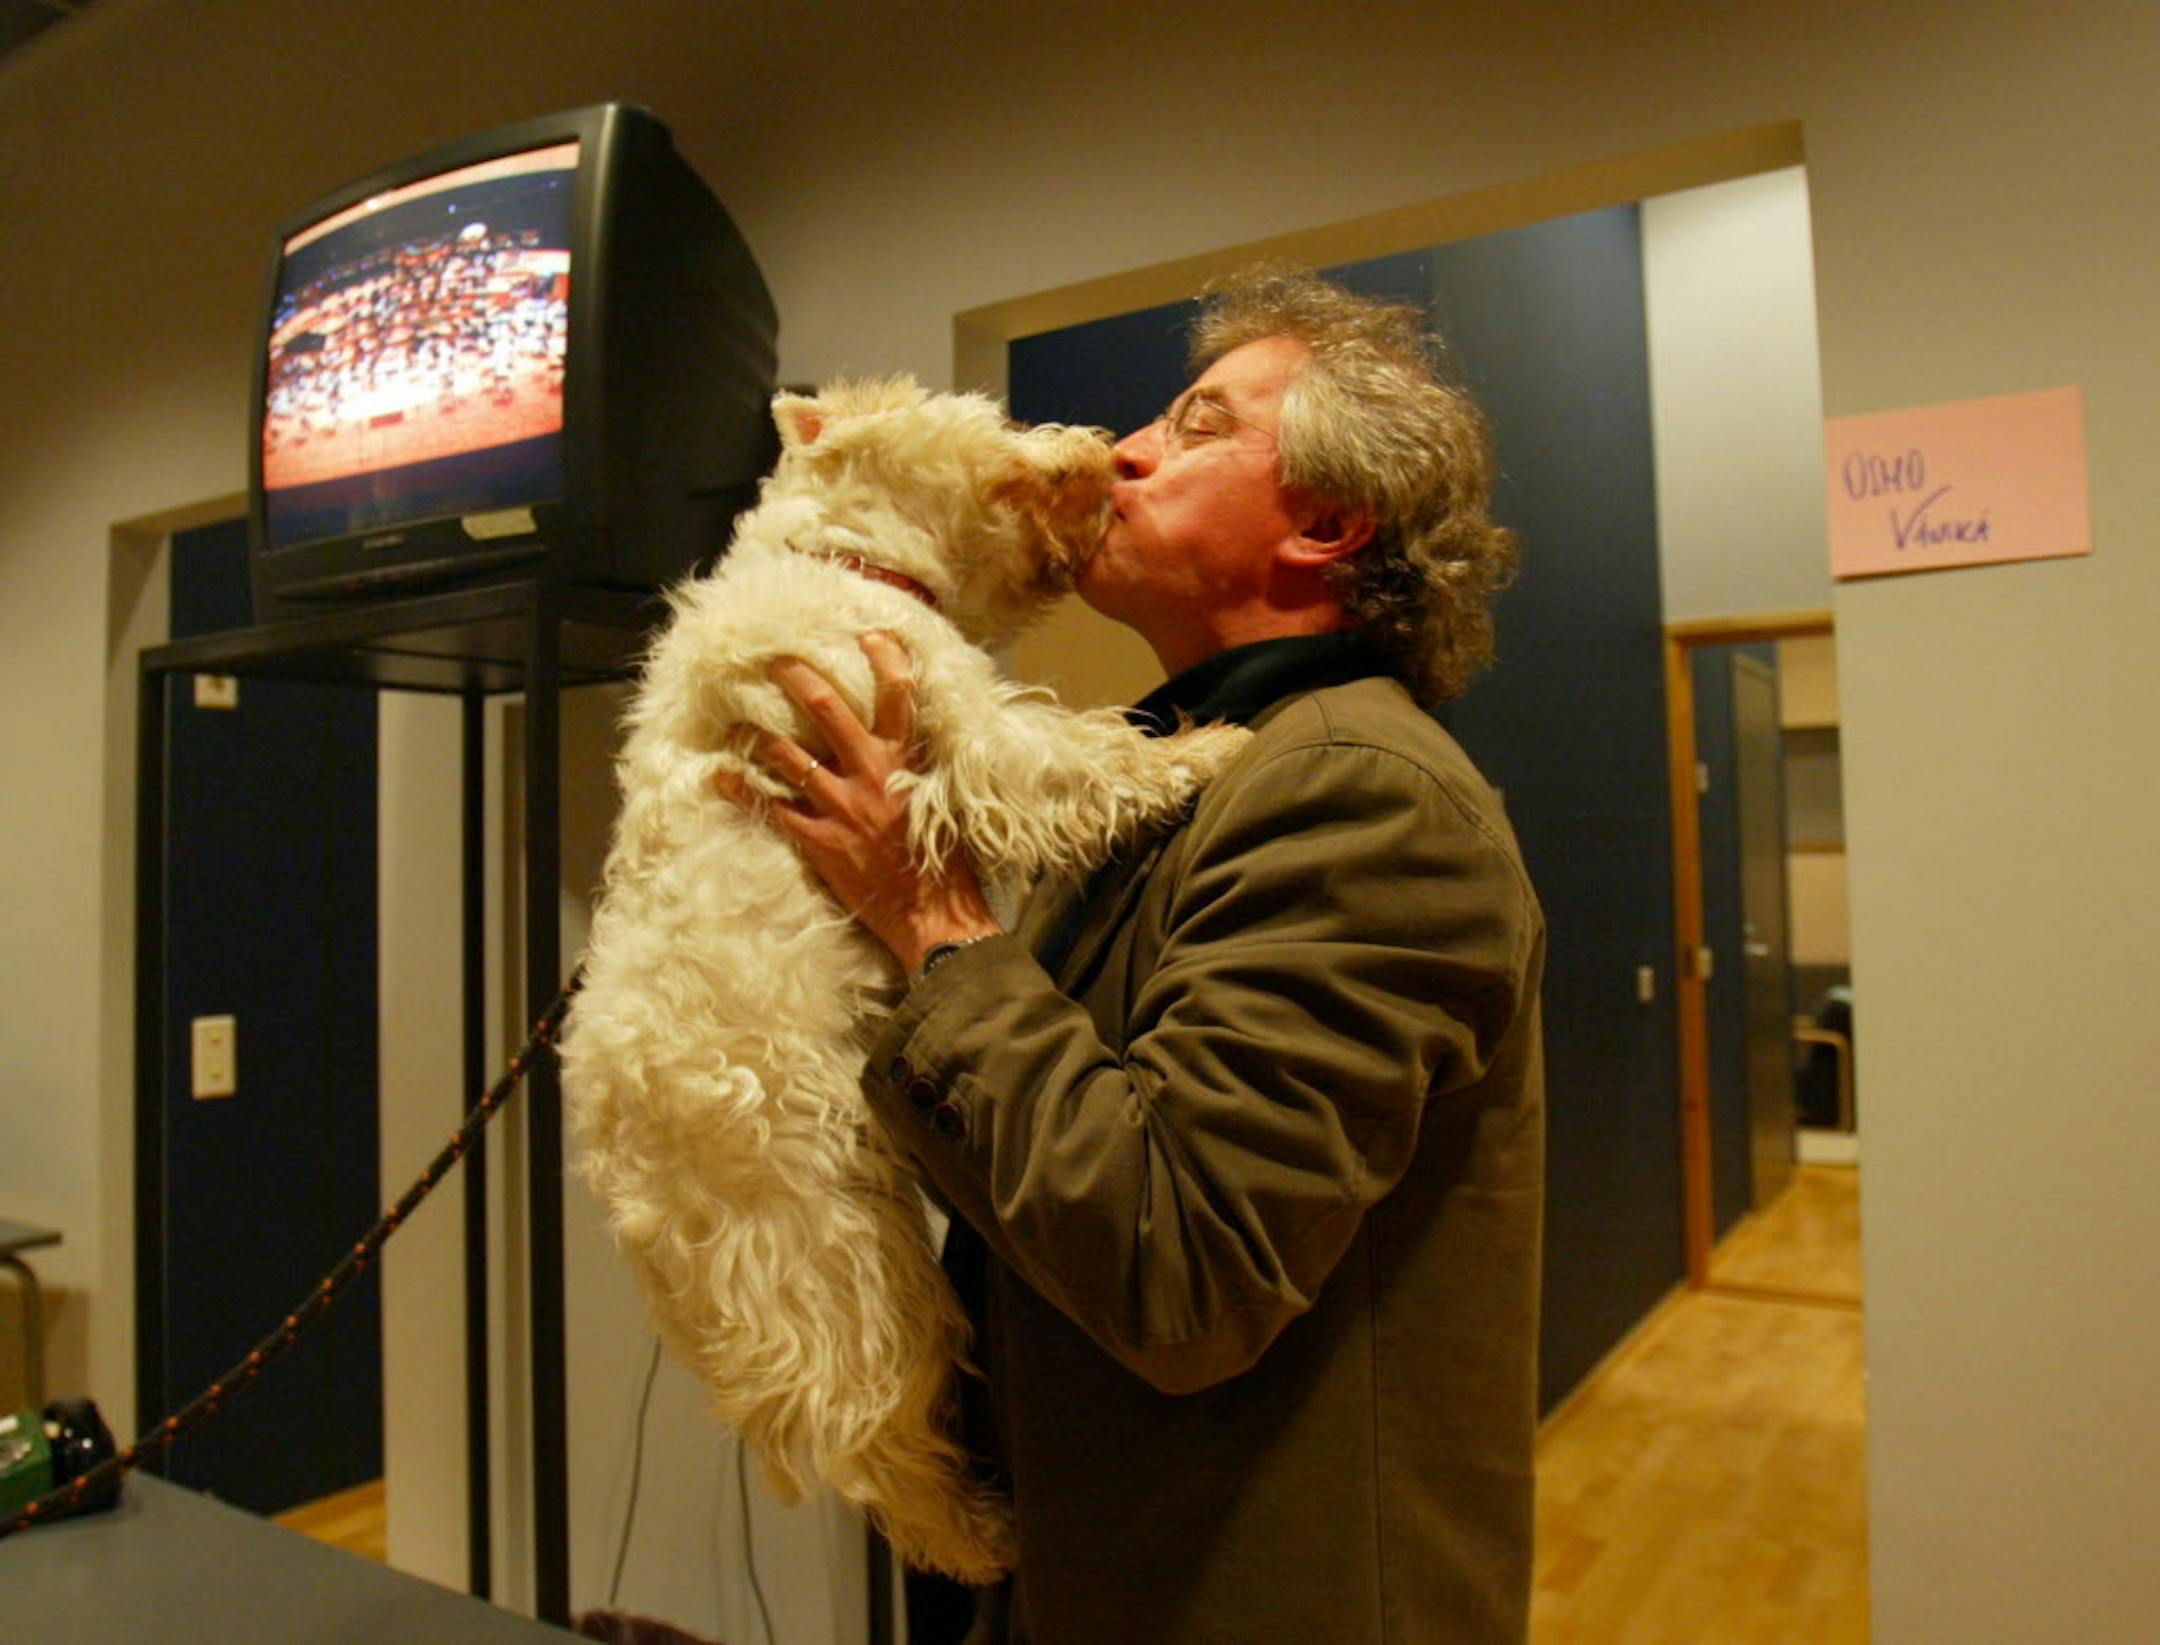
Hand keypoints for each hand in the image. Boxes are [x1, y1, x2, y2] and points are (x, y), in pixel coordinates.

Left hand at [712, 631, 1001, 973]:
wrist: (933, 917)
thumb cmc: (945, 865)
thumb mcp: (943, 804)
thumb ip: (920, 770)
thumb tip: (912, 742)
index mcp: (907, 762)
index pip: (900, 697)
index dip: (886, 659)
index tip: (870, 635)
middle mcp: (871, 775)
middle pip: (829, 710)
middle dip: (799, 679)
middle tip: (775, 661)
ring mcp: (842, 807)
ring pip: (789, 756)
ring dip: (758, 736)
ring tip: (735, 724)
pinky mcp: (820, 841)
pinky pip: (772, 809)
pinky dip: (743, 792)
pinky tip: (720, 777)